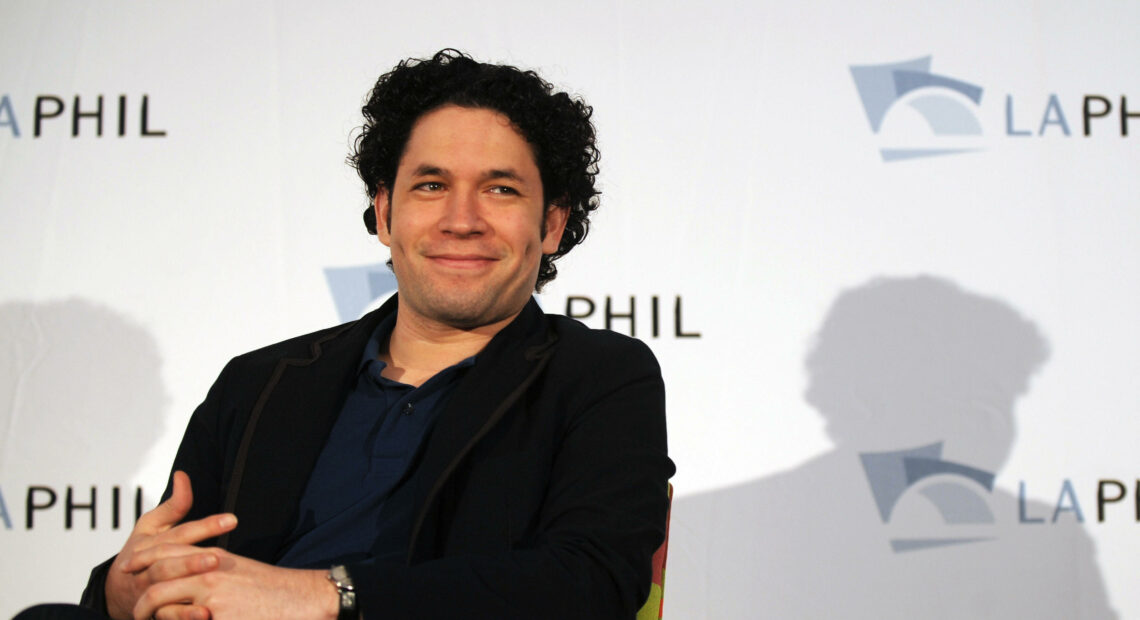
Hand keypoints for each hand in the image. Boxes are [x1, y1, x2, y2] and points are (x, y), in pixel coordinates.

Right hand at [105, 471, 237, 619]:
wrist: (115, 591)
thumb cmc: (140, 553)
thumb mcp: (152, 527)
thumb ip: (173, 505)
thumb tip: (183, 475)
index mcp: (150, 544)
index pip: (180, 533)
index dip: (205, 526)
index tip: (232, 520)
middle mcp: (146, 567)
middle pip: (168, 562)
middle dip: (191, 560)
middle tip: (217, 557)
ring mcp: (146, 591)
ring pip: (163, 589)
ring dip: (186, 586)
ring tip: (211, 580)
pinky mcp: (150, 612)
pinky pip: (165, 615)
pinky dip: (183, 615)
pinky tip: (205, 614)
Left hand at [134, 554, 338, 619]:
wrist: (297, 598)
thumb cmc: (269, 588)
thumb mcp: (237, 569)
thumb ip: (211, 567)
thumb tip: (189, 573)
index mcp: (213, 556)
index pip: (167, 549)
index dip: (144, 557)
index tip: (128, 566)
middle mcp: (208, 571)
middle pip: (158, 577)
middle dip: (139, 595)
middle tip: (133, 608)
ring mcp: (211, 595)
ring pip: (162, 602)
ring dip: (149, 614)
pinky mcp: (215, 616)